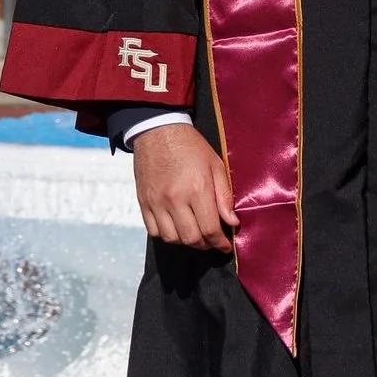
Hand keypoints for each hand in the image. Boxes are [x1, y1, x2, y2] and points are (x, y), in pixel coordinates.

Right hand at [132, 122, 239, 252]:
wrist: (158, 130)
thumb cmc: (191, 146)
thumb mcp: (215, 165)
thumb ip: (224, 196)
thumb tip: (232, 222)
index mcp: (196, 189)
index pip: (210, 229)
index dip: (219, 243)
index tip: (225, 246)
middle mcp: (175, 199)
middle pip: (191, 238)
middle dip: (205, 245)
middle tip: (212, 241)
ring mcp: (156, 202)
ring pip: (172, 238)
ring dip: (186, 241)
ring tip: (195, 234)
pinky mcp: (144, 202)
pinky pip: (154, 230)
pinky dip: (167, 235)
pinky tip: (176, 227)